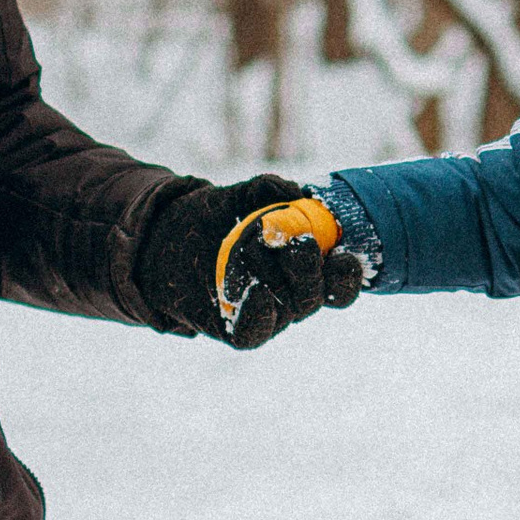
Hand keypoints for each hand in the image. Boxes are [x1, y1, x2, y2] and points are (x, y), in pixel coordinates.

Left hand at [135, 176, 366, 347]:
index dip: (348, 275)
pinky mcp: (236, 328)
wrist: (171, 239)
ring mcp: (267, 314)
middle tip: (300, 243)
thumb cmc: (219, 216)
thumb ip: (269, 187)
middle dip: (310, 269)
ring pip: (288, 309)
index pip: (340, 283)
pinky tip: (254, 290)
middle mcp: (291, 295)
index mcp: (307, 267)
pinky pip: (255, 331)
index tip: (344, 254)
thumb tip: (295, 192)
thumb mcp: (242, 195)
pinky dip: (260, 313)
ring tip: (254, 248)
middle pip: (316, 296)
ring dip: (278, 278)